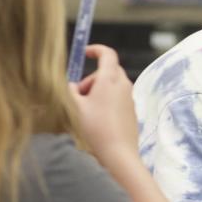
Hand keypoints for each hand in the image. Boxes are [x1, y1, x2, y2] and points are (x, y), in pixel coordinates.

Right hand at [69, 45, 140, 166]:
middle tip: (78, 94)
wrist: (118, 152)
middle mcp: (123, 85)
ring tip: (85, 110)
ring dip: (97, 91)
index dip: (96, 49)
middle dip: (91, 78)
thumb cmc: (95, 128)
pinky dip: (105, 100)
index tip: (85, 52)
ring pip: (111, 85)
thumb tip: (71, 85)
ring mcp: (129, 98)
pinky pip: (117, 98)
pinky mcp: (131, 110)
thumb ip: (70, 91)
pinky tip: (96, 118)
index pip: (107, 54)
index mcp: (110, 79)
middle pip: (107, 71)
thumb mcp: (75, 107)